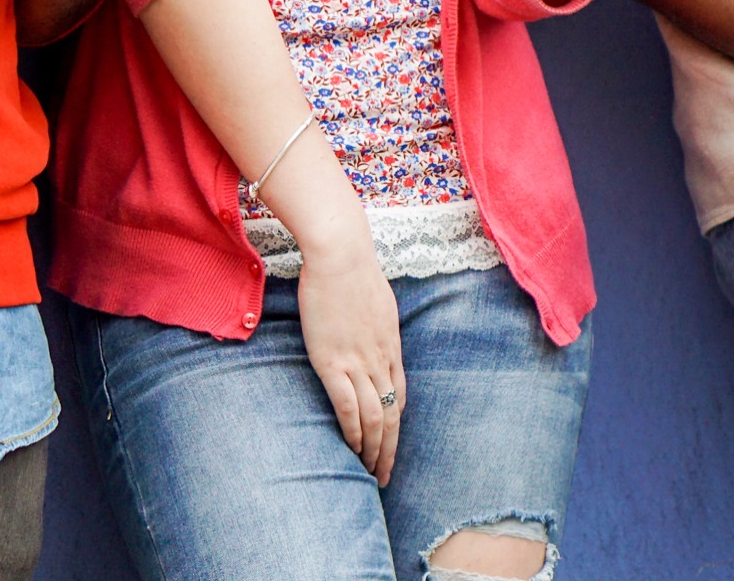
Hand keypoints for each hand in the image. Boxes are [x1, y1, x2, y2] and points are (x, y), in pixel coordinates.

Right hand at [295, 250, 405, 484]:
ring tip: (368, 471)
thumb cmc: (354, 272)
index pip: (401, 397)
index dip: (398, 428)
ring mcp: (358, 363)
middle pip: (393, 416)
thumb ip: (377, 325)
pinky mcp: (333, 361)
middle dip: (389, 450)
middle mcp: (380, 361)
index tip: (391, 448)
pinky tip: (350, 447)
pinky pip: (347, 405)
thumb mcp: (378, 303)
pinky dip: (352, 430)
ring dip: (373, 449)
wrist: (341, 257)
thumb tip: (371, 332)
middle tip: (384, 476)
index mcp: (391, 348)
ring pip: (375, 417)